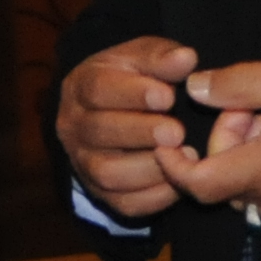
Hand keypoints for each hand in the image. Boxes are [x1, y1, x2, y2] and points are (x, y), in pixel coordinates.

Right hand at [55, 36, 197, 223]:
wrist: (114, 114)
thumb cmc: (132, 81)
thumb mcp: (141, 59)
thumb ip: (161, 57)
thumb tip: (186, 58)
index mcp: (81, 87)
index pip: (98, 89)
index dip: (133, 94)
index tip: (167, 96)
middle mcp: (74, 127)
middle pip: (99, 132)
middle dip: (141, 133)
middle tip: (176, 132)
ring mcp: (85, 163)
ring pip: (107, 173)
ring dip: (149, 168)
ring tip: (185, 156)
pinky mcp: (103, 194)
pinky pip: (125, 203)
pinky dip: (155, 196)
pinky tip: (180, 181)